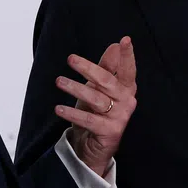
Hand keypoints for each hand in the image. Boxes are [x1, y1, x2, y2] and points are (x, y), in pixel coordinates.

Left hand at [55, 37, 137, 176]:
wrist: (93, 147)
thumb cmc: (97, 113)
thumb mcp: (100, 88)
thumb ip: (107, 68)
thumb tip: (114, 46)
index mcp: (127, 89)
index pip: (128, 70)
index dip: (128, 56)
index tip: (125, 40)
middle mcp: (127, 102)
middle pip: (107, 81)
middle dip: (88, 68)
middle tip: (71, 59)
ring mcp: (120, 117)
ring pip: (96, 99)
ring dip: (75, 88)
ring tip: (59, 81)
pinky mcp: (110, 131)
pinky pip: (89, 119)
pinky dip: (72, 113)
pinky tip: (59, 108)